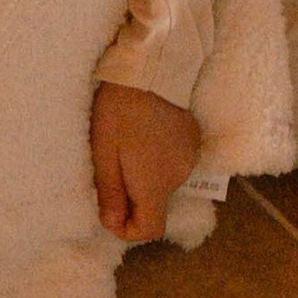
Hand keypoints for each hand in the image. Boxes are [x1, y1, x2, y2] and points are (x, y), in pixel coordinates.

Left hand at [90, 82, 201, 242]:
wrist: (152, 68)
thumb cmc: (119, 110)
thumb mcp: (104, 151)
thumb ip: (110, 191)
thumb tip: (111, 223)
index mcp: (155, 184)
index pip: (150, 229)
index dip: (128, 229)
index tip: (109, 211)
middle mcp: (178, 177)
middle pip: (156, 204)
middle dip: (132, 197)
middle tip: (112, 167)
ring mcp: (190, 158)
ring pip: (164, 182)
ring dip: (145, 176)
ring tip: (127, 147)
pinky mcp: (193, 140)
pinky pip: (174, 162)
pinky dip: (158, 159)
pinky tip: (146, 134)